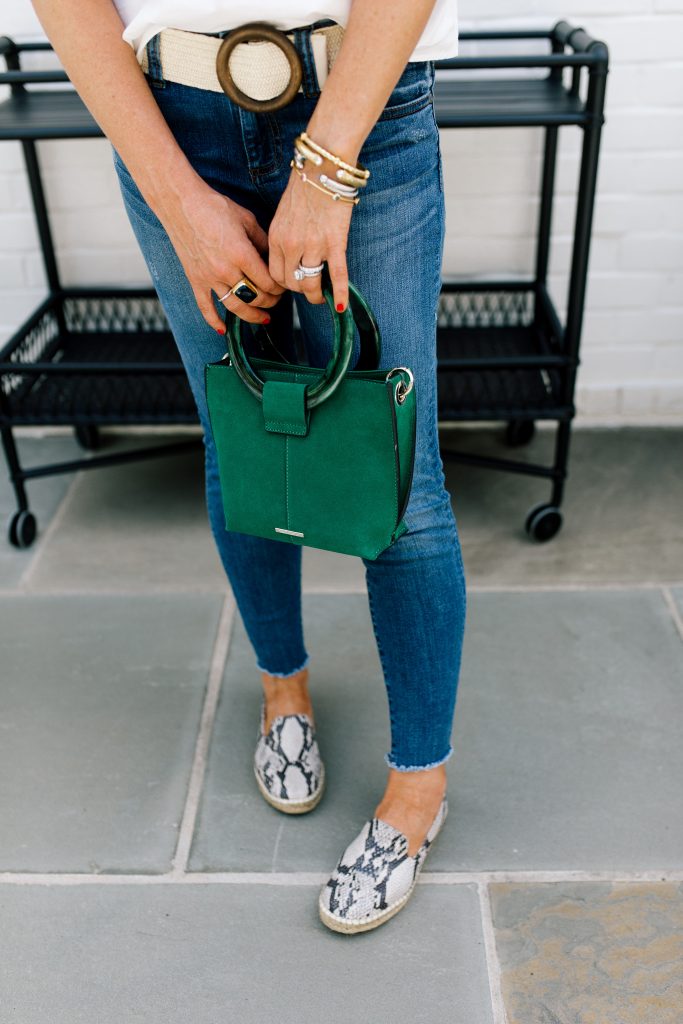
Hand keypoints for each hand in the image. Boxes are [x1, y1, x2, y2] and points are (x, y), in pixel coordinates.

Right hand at [157, 180, 285, 331]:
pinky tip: (223, 330)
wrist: (181, 203)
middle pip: (255, 297)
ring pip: (235, 307)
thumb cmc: (214, 206)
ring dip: (252, 315)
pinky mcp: (195, 280)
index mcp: (241, 254)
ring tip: (264, 318)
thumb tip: (274, 258)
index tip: (284, 285)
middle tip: (277, 298)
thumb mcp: (247, 219)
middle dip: (271, 300)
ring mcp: (209, 278)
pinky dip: (213, 321)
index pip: (268, 282)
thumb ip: (263, 242)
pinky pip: (205, 307)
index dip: (280, 287)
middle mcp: (226, 270)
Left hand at [268, 164, 353, 310]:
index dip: (284, 284)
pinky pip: (337, 275)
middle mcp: (292, 245)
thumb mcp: (282, 214)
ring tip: (322, 297)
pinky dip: (340, 293)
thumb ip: (283, 238)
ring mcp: (314, 246)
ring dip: (316, 295)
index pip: (275, 275)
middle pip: (292, 283)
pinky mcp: (335, 243)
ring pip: (311, 284)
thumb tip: (290, 258)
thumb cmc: (304, 187)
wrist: (323, 167)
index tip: (292, 284)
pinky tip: (341, 307)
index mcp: (276, 238)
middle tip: (309, 290)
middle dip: (300, 291)